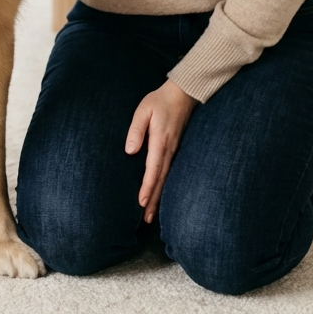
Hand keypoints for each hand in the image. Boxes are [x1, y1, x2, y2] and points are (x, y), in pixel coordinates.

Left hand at [125, 80, 197, 222]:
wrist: (182, 94)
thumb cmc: (159, 101)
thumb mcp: (144, 110)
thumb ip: (136, 129)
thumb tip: (130, 150)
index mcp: (160, 141)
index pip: (153, 169)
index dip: (148, 187)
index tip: (141, 202)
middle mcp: (169, 149)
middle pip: (161, 179)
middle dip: (154, 200)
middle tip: (145, 219)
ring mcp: (174, 150)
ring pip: (166, 178)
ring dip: (159, 196)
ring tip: (151, 214)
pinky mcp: (174, 149)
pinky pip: (169, 172)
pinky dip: (164, 186)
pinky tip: (160, 194)